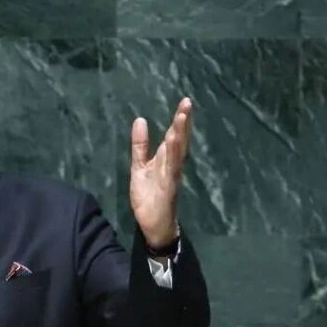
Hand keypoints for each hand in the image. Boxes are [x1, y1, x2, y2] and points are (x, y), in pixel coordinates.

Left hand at [129, 98, 191, 248]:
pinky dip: (173, 156)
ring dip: (180, 135)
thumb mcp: (139, 167)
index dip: (179, 119)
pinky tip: (172, 143)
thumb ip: (140, 146)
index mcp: (165, 160)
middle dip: (183, 122)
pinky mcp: (168, 188)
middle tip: (187, 102)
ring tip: (182, 117)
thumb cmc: (148, 197)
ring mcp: (172, 176)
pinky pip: (172, 170)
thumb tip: (140, 120)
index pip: (173, 136)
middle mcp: (172, 165)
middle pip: (179, 140)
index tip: (185, 102)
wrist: (152, 225)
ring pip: (178, 153)